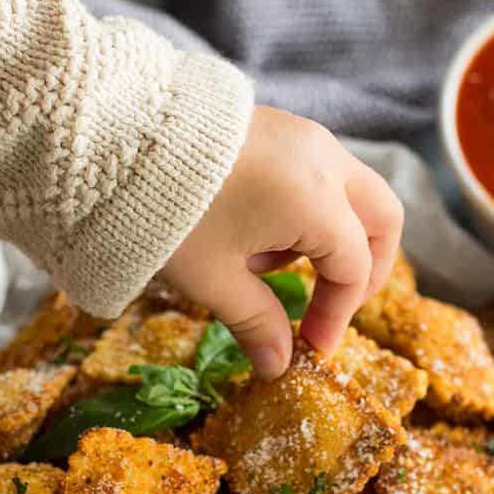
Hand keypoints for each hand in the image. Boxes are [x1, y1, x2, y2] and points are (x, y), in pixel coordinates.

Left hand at [162, 105, 403, 378]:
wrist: (113, 133)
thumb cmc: (168, 213)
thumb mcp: (214, 279)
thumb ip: (256, 324)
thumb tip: (279, 366)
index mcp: (316, 199)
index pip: (354, 268)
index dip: (337, 315)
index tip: (310, 347)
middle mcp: (323, 159)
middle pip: (381, 219)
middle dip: (366, 269)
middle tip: (330, 307)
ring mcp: (303, 136)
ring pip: (352, 194)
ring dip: (332, 240)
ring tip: (266, 267)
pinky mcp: (280, 127)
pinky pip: (319, 174)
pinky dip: (309, 211)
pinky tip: (255, 232)